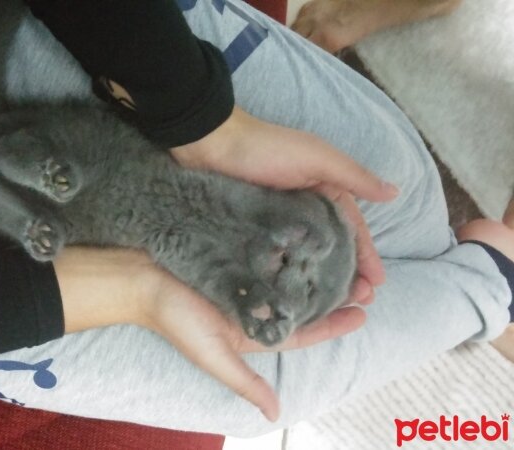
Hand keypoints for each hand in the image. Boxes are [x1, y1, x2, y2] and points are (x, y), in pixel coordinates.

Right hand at [55, 247, 366, 421]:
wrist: (142, 279)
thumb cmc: (175, 320)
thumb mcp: (214, 355)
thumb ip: (245, 383)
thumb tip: (276, 413)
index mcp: (252, 331)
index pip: (303, 330)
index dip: (333, 325)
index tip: (363, 313)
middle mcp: (254, 304)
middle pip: (303, 300)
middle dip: (333, 293)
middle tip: (366, 281)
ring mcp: (246, 277)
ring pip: (291, 274)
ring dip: (317, 267)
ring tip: (347, 254)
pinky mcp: (237, 253)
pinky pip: (271, 250)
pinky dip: (291, 246)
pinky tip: (311, 234)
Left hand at [171, 106, 398, 303]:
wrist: (210, 144)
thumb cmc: (267, 148)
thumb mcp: (317, 158)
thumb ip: (355, 177)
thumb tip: (395, 193)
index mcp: (323, 193)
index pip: (352, 230)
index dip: (366, 256)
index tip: (378, 284)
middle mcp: (303, 211)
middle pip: (331, 249)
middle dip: (348, 275)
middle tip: (360, 303)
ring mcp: (276, 223)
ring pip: (305, 257)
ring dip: (320, 281)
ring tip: (332, 307)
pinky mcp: (252, 232)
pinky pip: (276, 258)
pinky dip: (287, 275)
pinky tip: (293, 296)